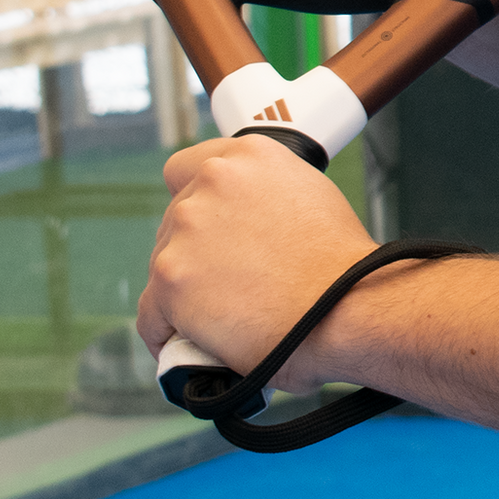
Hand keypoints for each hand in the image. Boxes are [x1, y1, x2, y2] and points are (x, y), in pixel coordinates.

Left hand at [137, 134, 377, 391]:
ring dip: (184, 290)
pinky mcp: (171, 280)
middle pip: (176, 221)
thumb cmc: (342, 264)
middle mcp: (212, 181)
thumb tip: (244, 223)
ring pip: (163, 265)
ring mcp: (187, 229)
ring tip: (217, 317)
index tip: (209, 225)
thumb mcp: (310, 195)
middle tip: (228, 281)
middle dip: (196, 249)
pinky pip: (150, 314)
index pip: (187, 168)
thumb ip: (265, 193)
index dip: (197, 199)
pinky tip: (186, 343)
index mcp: (249, 155)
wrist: (347, 308)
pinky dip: (165, 331)